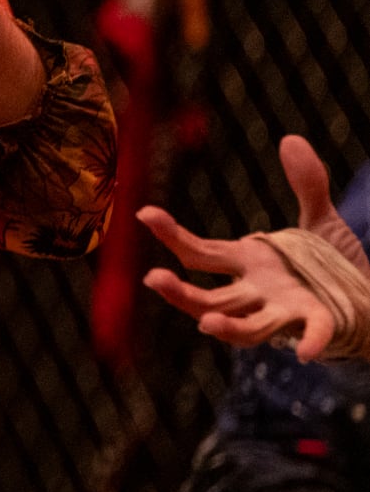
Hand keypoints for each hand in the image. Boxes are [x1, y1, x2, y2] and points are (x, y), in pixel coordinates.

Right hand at [141, 135, 365, 357]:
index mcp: (249, 263)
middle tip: (154, 278)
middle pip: (208, 298)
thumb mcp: (320, 221)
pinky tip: (304, 353)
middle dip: (179, 293)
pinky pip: (311, 334)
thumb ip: (307, 184)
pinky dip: (310, 341)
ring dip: (225, 326)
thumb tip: (290, 139)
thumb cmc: (333, 267)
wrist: (369, 304)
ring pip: (245, 326)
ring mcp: (284, 312)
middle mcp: (257, 292)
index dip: (171, 234)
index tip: (144, 214)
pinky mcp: (320, 324)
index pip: (201, 253)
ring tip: (207, 324)